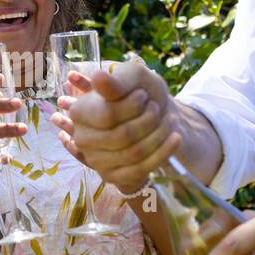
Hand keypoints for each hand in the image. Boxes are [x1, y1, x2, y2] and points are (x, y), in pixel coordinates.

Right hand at [48, 58, 180, 191]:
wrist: (151, 115)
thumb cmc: (139, 92)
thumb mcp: (130, 78)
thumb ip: (115, 82)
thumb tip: (98, 77)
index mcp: (79, 112)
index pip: (107, 115)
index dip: (131, 105)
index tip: (144, 95)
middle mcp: (82, 138)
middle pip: (122, 136)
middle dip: (148, 121)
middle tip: (157, 108)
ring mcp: (96, 160)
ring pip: (133, 153)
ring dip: (158, 135)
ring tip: (170, 119)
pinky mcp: (112, 176)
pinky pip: (141, 169)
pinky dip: (163, 153)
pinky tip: (176, 137)